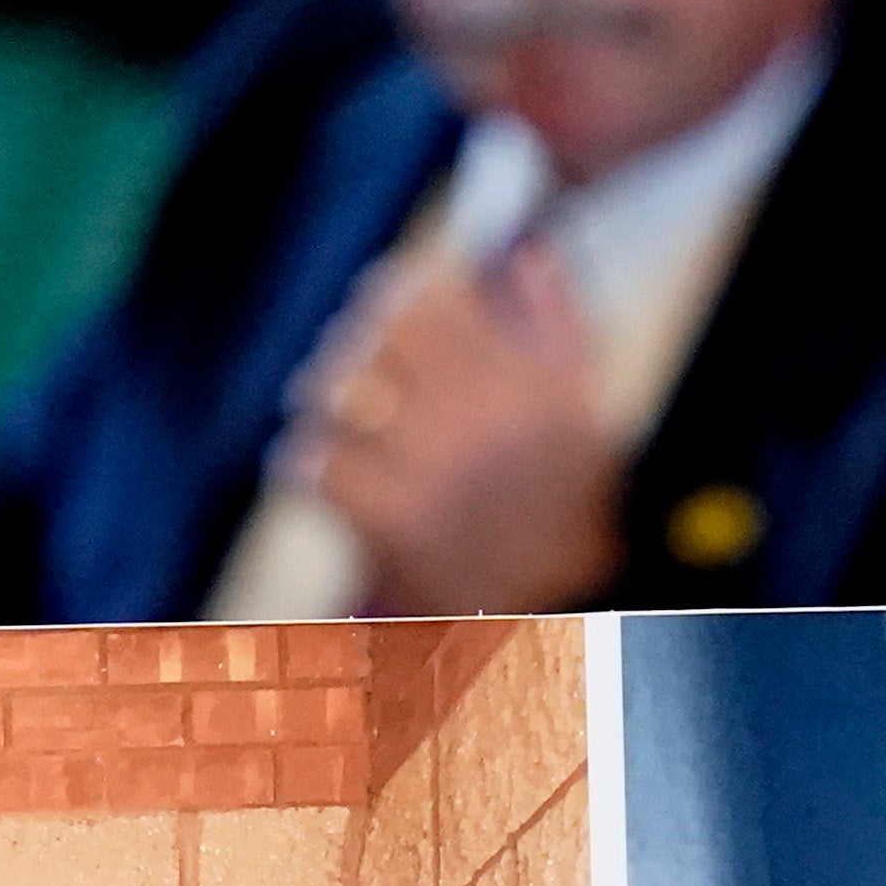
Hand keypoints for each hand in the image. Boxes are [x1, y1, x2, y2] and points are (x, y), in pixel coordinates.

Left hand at [294, 237, 625, 615]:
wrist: (547, 638)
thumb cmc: (557, 524)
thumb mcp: (583, 421)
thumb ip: (558, 326)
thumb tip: (520, 247)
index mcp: (537, 382)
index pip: (440, 298)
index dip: (402, 295)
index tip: (389, 308)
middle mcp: (490, 416)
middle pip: (382, 334)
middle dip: (355, 344)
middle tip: (344, 363)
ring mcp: (438, 467)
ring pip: (340, 392)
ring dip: (322, 405)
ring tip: (325, 422)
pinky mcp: (392, 520)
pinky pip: (316, 462)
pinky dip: (302, 467)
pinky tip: (313, 475)